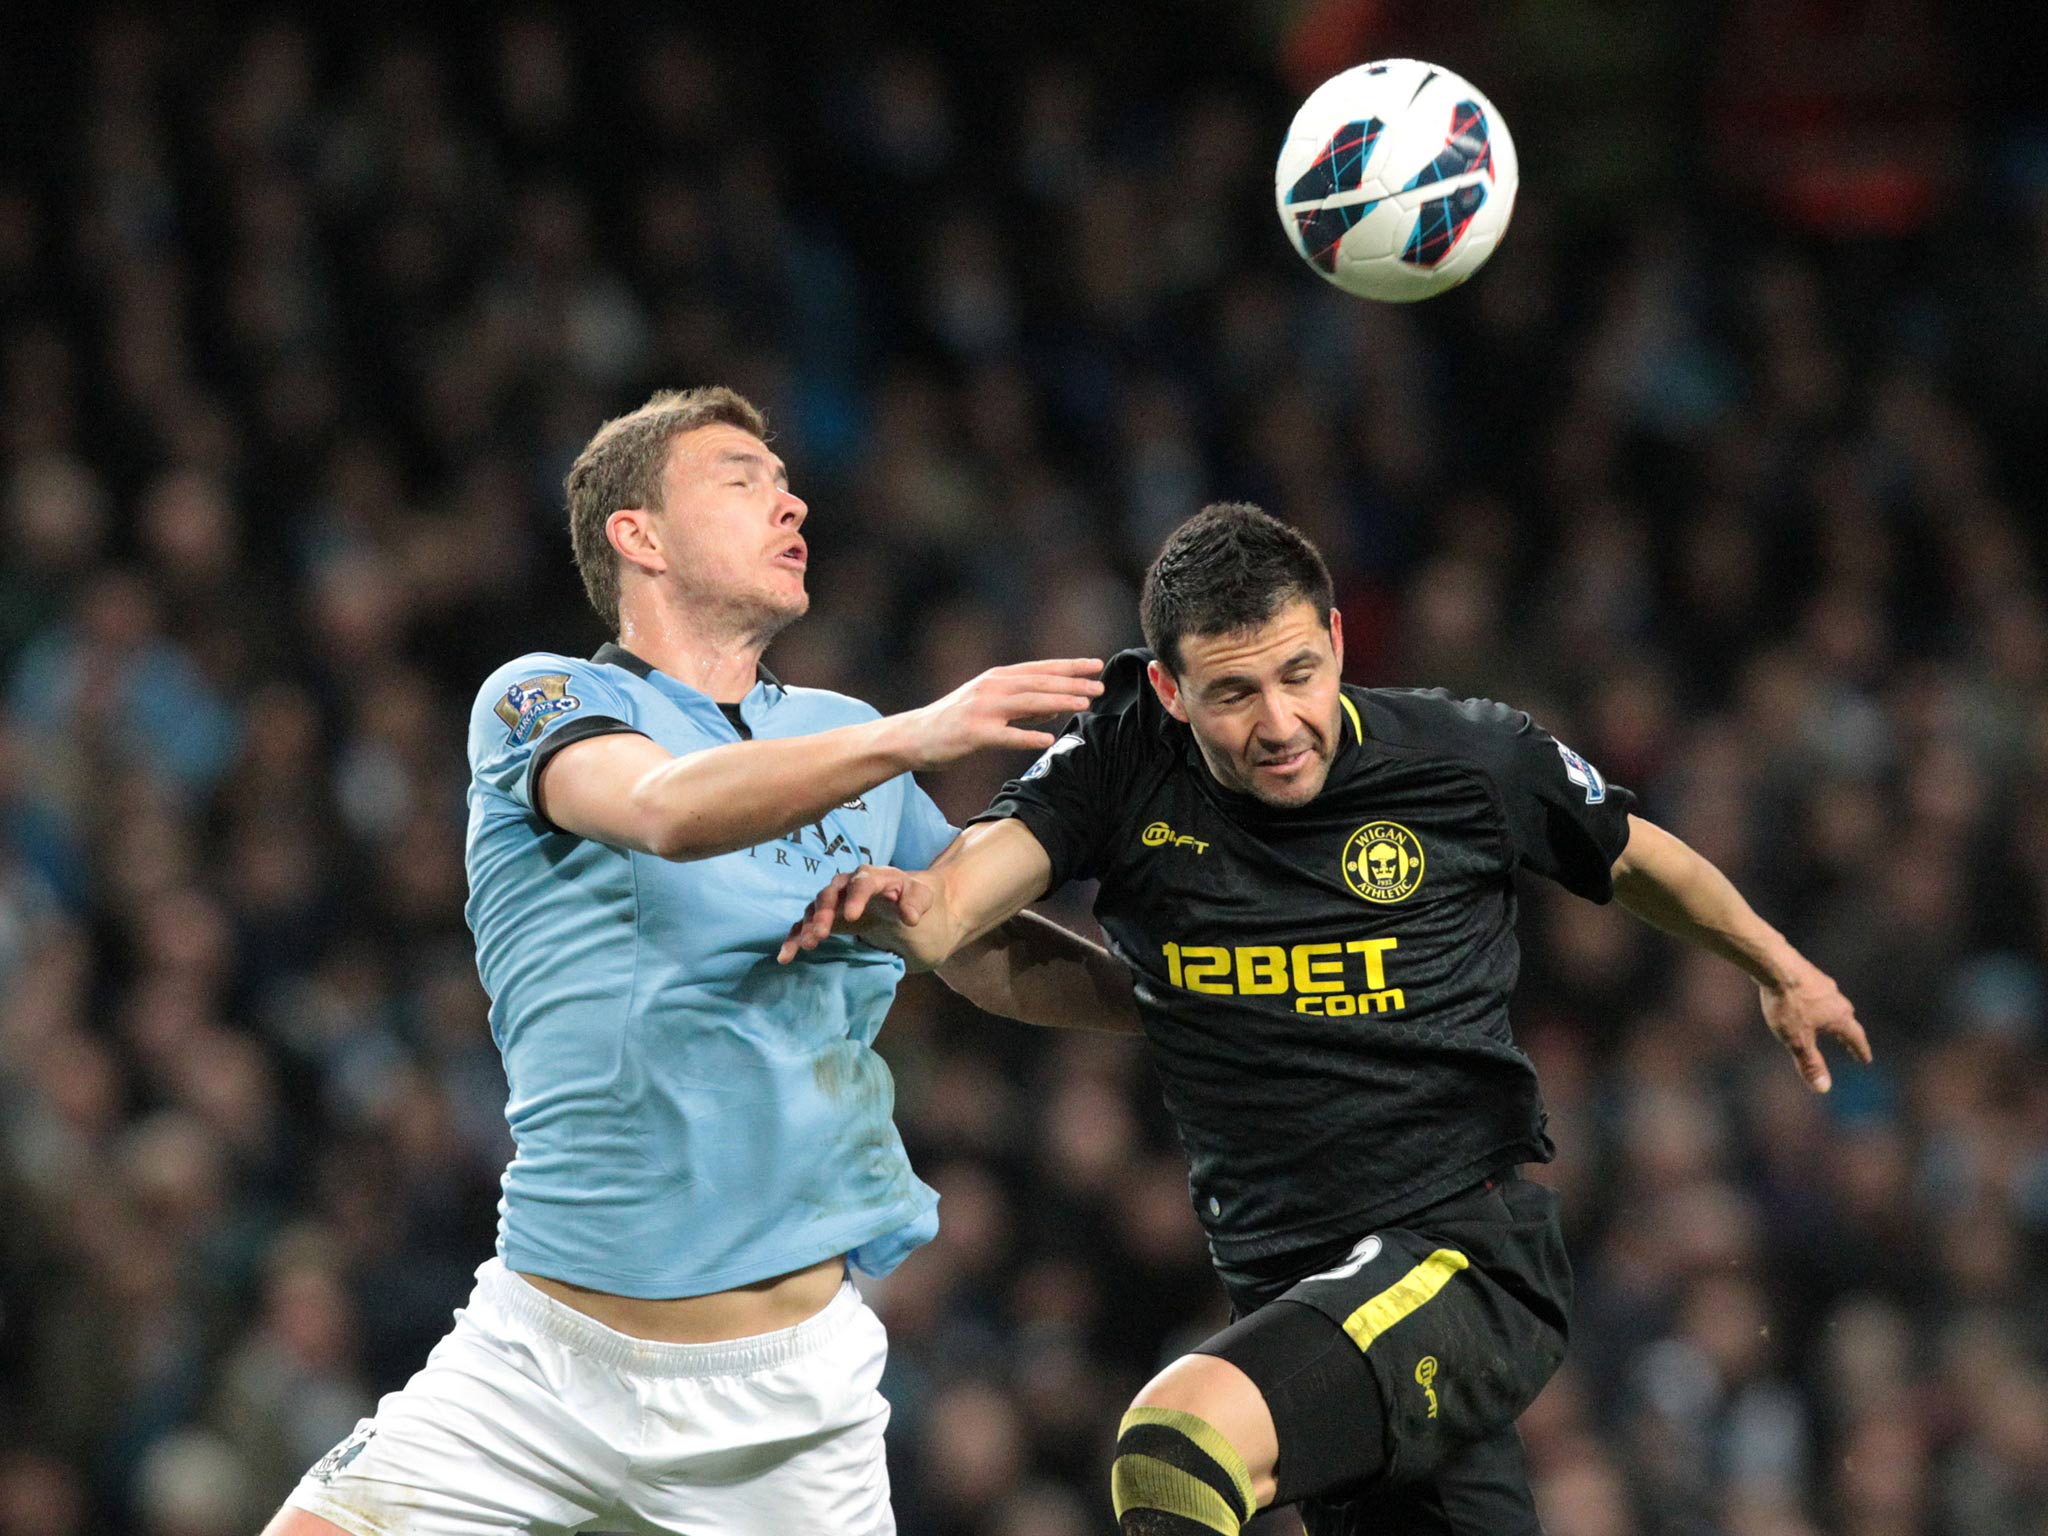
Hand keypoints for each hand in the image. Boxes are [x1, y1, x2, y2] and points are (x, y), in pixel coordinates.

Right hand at [778, 864, 942, 968]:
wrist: (915, 911)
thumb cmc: (919, 904)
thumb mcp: (926, 902)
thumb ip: (918, 902)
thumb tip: (909, 915)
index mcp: (877, 877)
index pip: (863, 881)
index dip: (856, 897)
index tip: (852, 918)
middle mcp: (851, 886)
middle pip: (832, 892)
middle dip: (824, 911)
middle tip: (821, 934)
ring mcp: (838, 903)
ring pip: (816, 908)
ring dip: (809, 925)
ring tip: (807, 944)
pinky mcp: (830, 921)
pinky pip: (808, 926)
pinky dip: (796, 938)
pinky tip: (786, 956)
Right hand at [899, 659, 1102, 768]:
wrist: (914, 736)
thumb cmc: (954, 721)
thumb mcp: (989, 704)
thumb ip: (1022, 703)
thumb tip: (1058, 703)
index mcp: (997, 678)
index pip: (1040, 668)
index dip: (1070, 666)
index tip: (1096, 664)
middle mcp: (992, 687)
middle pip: (1039, 682)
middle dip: (1072, 683)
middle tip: (1100, 687)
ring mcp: (982, 710)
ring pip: (1027, 703)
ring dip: (1059, 701)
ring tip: (1085, 704)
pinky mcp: (973, 734)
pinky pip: (1005, 736)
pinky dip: (1027, 736)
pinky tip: (1047, 739)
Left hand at [1759, 954, 1870, 1091]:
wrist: (1774, 965)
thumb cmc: (1787, 1004)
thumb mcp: (1797, 1040)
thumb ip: (1810, 1064)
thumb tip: (1824, 1089)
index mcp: (1838, 1017)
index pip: (1855, 1038)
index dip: (1860, 1051)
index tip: (1866, 1060)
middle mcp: (1836, 999)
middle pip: (1847, 1018)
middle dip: (1849, 1033)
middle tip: (1851, 1043)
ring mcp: (1823, 984)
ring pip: (1833, 1003)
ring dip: (1834, 1015)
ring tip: (1830, 1021)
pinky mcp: (1807, 973)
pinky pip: (1817, 992)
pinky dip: (1818, 1002)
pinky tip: (1807, 1000)